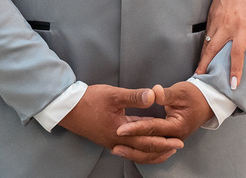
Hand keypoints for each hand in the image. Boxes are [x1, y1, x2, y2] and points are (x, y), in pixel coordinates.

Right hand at [59, 84, 182, 164]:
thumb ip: (135, 96)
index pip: (147, 141)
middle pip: (143, 149)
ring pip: (135, 150)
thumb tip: (154, 96)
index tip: (178, 141)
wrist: (68, 108)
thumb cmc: (90, 100)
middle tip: (177, 147)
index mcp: (120, 132)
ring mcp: (112, 141)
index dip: (164, 142)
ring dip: (151, 149)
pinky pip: (129, 145)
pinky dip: (140, 144)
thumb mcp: (114, 95)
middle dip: (161, 148)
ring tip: (164, 147)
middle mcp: (117, 141)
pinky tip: (146, 135)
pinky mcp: (108, 137)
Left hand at [114, 82, 212, 158]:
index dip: (136, 128)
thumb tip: (153, 92)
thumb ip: (166, 94)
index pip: (153, 128)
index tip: (121, 128)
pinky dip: (141, 150)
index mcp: (178, 126)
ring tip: (117, 148)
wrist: (208, 102)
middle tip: (114, 140)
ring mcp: (172, 140)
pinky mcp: (169, 139)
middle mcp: (175, 137)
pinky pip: (154, 149)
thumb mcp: (181, 91)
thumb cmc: (195, 95)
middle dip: (132, 144)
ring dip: (134, 151)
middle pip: (151, 145)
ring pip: (151, 151)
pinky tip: (129, 147)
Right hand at [197, 0, 245, 82]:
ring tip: (200, 72)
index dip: (235, 70)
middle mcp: (226, 24)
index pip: (237, 53)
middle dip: (205, 67)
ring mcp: (216, 19)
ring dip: (202, 58)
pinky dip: (204, 45)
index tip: (233, 84)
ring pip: (207, 43)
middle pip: (212, 51)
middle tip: (200, 81)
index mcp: (241, 25)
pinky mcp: (211, 14)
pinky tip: (205, 52)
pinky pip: (206, 33)